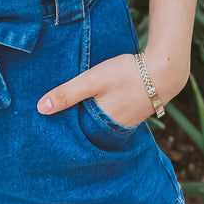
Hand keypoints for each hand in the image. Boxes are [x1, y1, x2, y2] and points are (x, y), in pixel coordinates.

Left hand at [36, 53, 157, 127]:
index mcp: (100, 125)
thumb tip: (40, 108)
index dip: (61, 129)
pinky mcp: (133, 114)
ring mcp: (125, 123)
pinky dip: (103, 112)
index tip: (45, 127)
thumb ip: (67, 93)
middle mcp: (112, 130)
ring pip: (100, 123)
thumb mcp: (92, 80)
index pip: (74, 134)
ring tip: (73, 110)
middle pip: (87, 130)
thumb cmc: (126, 74)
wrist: (163, 70)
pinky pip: (112, 117)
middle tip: (54, 121)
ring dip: (89, 118)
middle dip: (74, 126)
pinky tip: (98, 102)